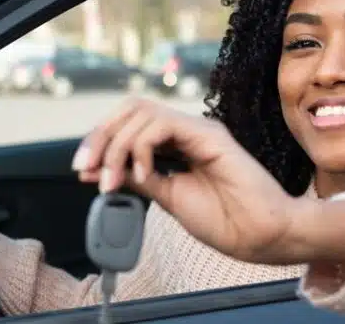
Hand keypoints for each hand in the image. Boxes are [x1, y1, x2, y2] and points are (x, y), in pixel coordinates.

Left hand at [72, 98, 311, 263]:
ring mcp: (199, 130)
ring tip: (115, 179)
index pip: (130, 125)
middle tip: (88, 169)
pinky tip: (142, 172)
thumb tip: (103, 171)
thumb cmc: (226, 221)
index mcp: (178, 145)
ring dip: (117, 145)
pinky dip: (141, 146)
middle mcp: (187, 132)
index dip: (101, 142)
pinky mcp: (210, 134)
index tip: (84, 171)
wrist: (261, 235)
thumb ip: (140, 179)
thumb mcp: (169, 198)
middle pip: (130, 110)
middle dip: (100, 137)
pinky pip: (162, 125)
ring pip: (141, 113)